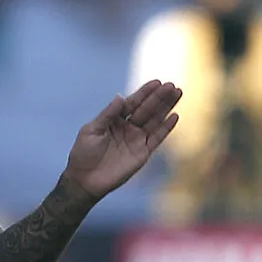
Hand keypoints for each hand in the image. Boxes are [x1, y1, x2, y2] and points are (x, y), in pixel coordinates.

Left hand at [62, 80, 182, 201]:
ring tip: (178, 93)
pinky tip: (175, 116)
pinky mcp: (143, 153)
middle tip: (172, 85)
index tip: (157, 82)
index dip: (144, 93)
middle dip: (159, 97)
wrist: (85, 180)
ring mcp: (136, 139)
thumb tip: (120, 96)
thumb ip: (108, 114)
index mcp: (114, 120)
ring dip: (166, 107)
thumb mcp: (92, 131)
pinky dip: (166, 127)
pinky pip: (157, 138)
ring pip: (155, 120)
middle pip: (147, 109)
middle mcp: (128, 127)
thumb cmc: (83, 154)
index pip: (132, 103)